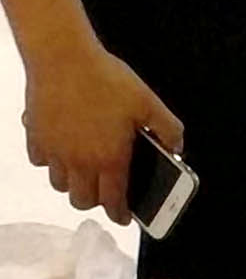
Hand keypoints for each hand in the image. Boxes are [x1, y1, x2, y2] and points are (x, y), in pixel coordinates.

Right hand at [23, 42, 181, 223]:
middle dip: (96, 201)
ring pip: (60, 184)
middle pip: (82, 200)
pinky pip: (42, 162)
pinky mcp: (35, 139)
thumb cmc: (106, 80)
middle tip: (107, 189)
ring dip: (74, 183)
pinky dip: (53, 162)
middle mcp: (78, 161)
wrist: (63, 59)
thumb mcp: (149, 102)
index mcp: (109, 158)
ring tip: (88, 168)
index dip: (120, 214)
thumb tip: (177, 147)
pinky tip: (65, 146)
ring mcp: (53, 152)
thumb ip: (168, 129)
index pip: (113, 200)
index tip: (124, 218)